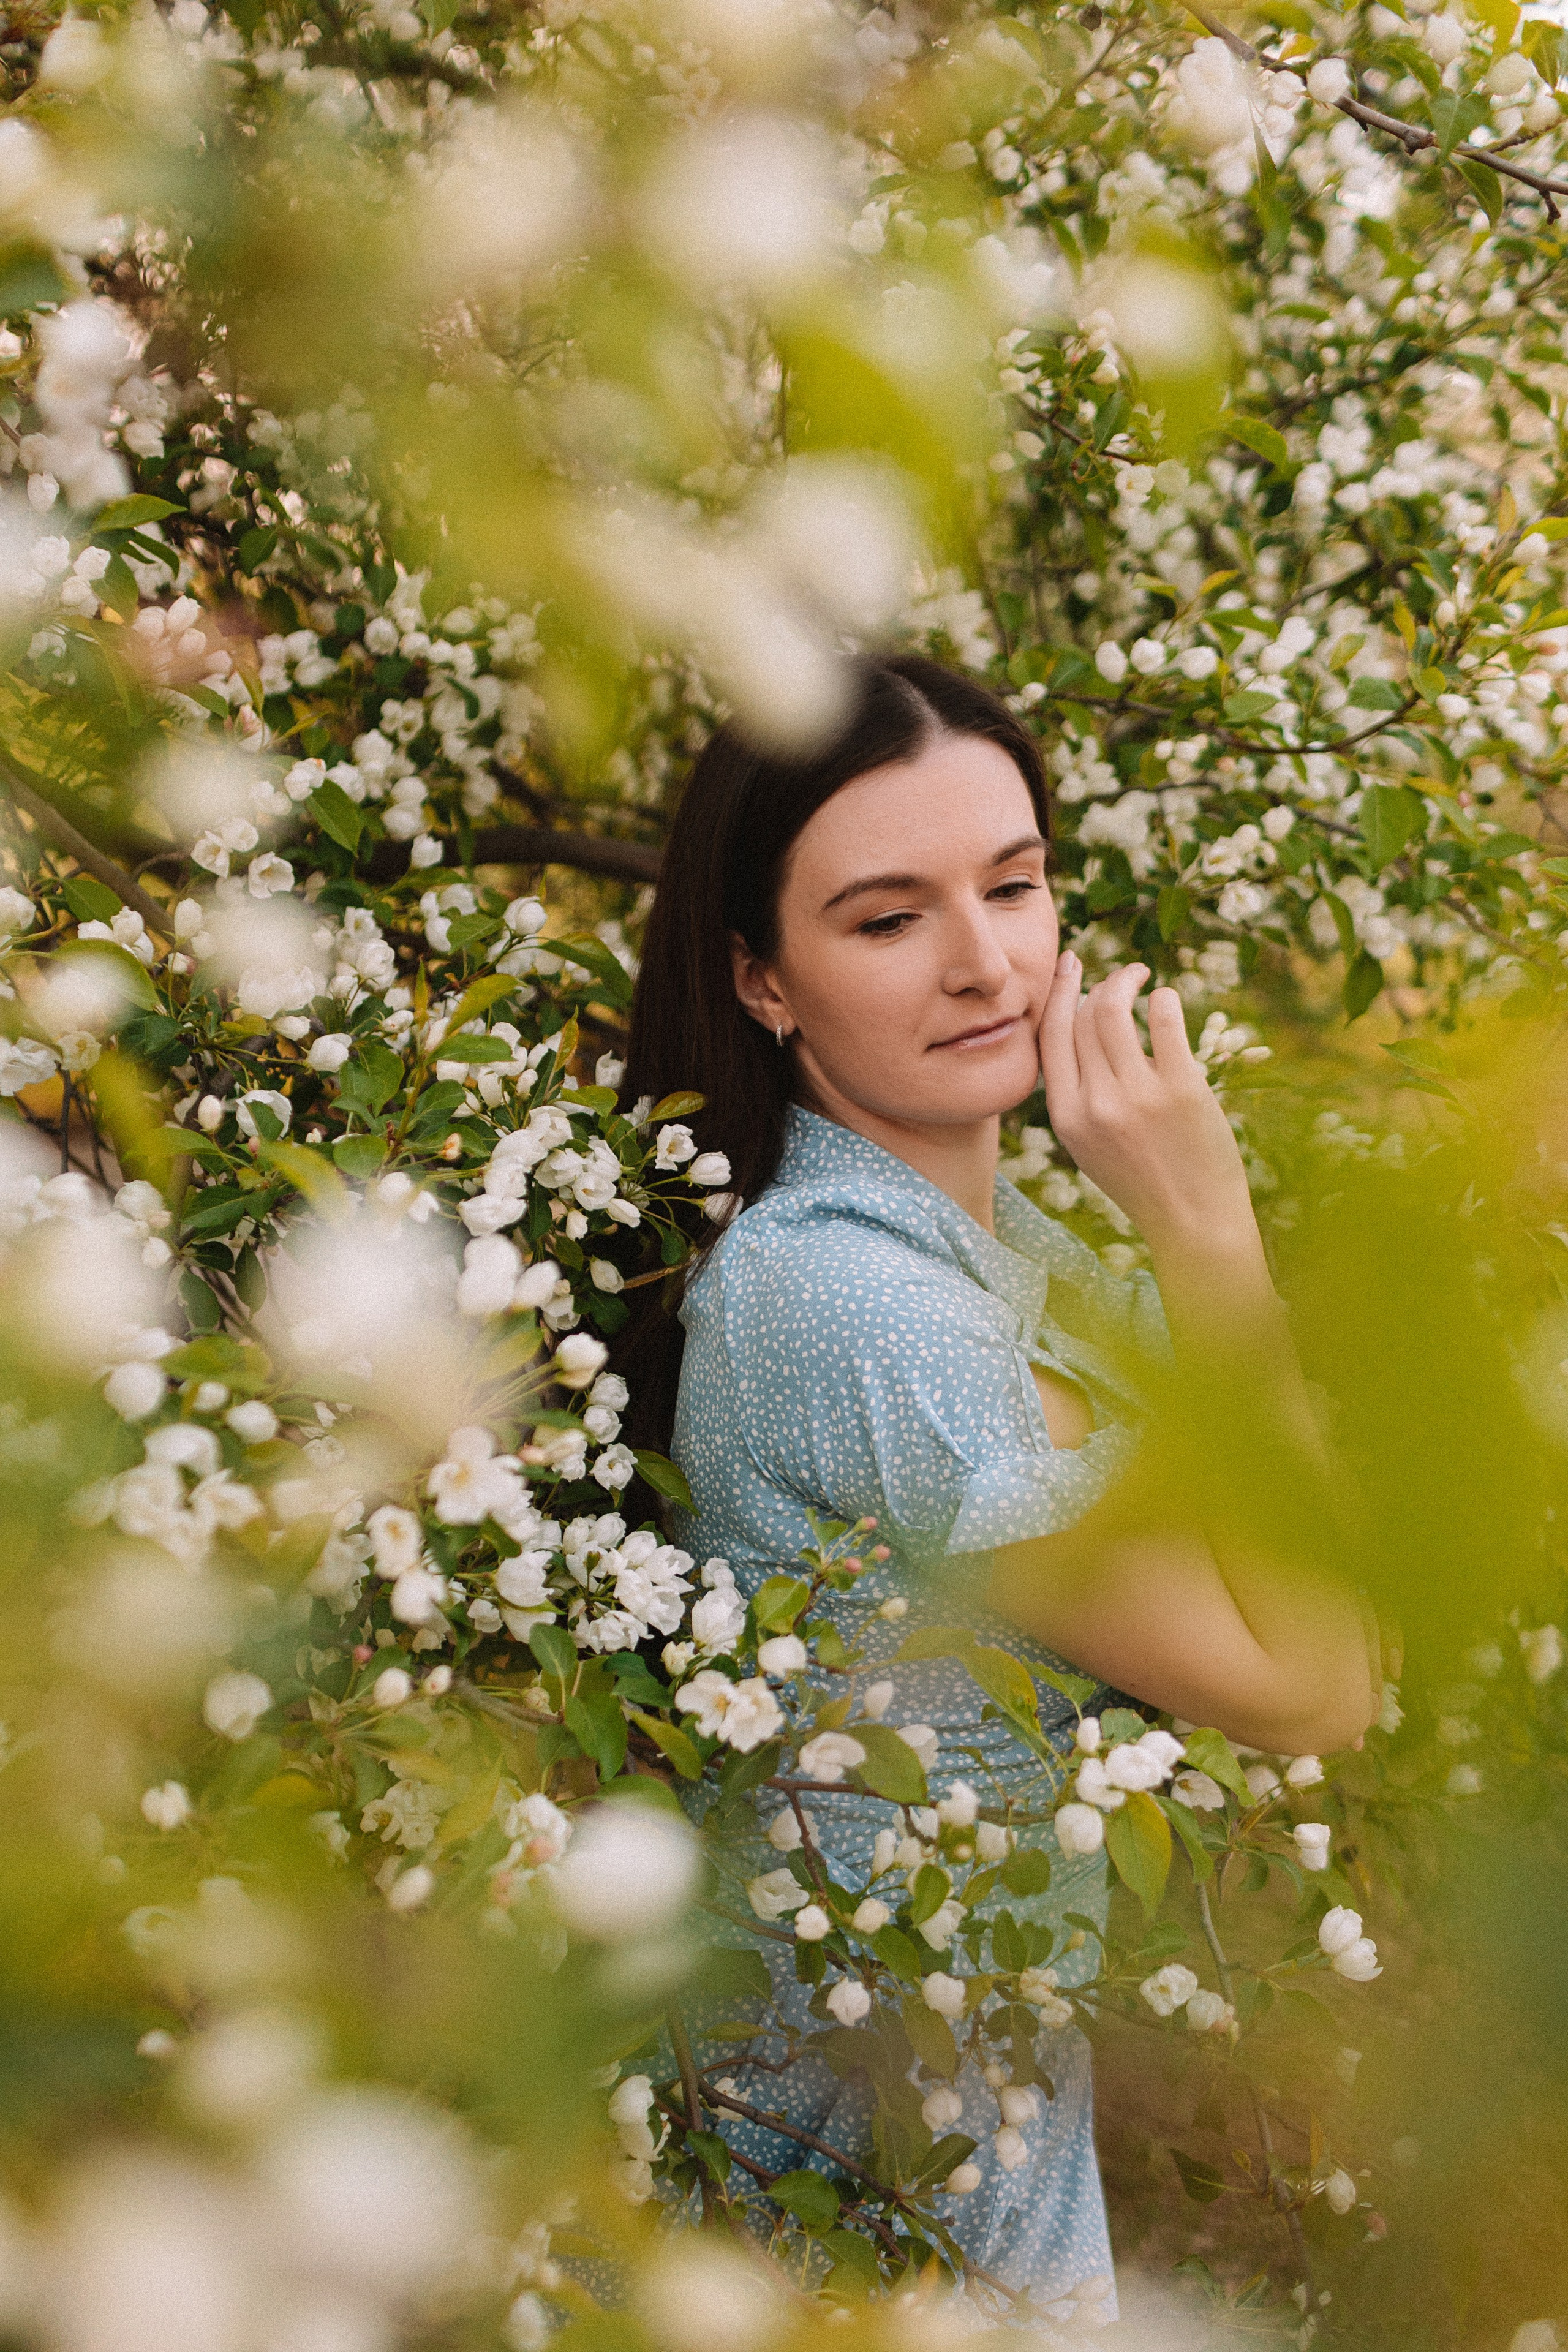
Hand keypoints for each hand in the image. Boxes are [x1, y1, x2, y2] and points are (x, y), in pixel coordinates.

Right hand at [1038, 952, 1255, 1259]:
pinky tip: (1167, 999)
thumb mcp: (1090, 1146)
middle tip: (1120, 976)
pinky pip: (1164, 1019)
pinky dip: (1164, 998)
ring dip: (1127, 980)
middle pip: (1082, 1018)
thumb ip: (1078, 1097)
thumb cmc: (1144, 1181)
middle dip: (1099, 985)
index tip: (1071, 966)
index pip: (1051, 1037)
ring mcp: (1138, 1096)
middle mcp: (1096, 1104)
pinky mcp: (1182, 1090)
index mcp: (1067, 1119)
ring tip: (1141, 976)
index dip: (1060, 994)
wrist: (1194, 1221)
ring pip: (1114, 1009)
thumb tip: (1081, 1028)